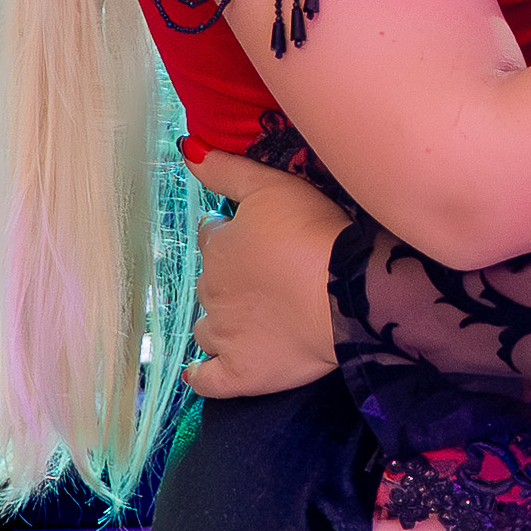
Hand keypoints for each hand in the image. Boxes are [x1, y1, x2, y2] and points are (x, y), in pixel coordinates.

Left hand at [180, 151, 353, 398]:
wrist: (345, 293)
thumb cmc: (311, 233)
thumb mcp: (270, 186)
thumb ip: (225, 170)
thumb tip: (184, 151)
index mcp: (217, 247)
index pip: (211, 236)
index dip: (231, 234)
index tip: (255, 235)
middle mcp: (211, 291)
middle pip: (210, 282)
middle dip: (229, 278)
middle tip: (266, 277)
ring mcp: (223, 336)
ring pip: (207, 327)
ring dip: (220, 322)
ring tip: (248, 319)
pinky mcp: (241, 373)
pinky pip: (209, 379)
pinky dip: (204, 375)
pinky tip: (202, 372)